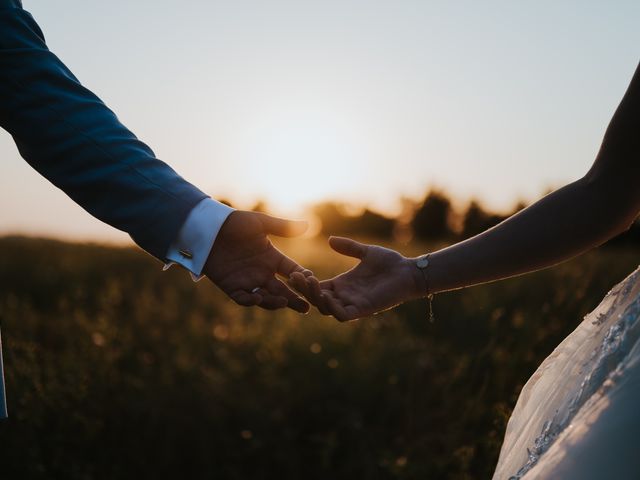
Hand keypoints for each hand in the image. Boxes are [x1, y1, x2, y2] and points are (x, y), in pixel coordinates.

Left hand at [203, 210, 312, 312]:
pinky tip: (257, 298)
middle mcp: (262, 272)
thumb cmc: (234, 222)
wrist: (207, 228)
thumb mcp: (260, 224)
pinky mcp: (231, 287)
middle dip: (295, 299)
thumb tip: (307, 225)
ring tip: (284, 302)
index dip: (302, 277)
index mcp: (272, 258)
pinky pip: (243, 298)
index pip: (292, 271)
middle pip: (283, 290)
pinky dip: (250, 301)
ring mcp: (247, 281)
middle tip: (307, 307)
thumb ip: (283, 227)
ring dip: (275, 302)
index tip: (312, 281)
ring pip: (265, 298)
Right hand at [289, 236, 425, 320]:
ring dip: (316, 297)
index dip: (304, 282)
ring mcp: (353, 304)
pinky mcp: (364, 310)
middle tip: (296, 277)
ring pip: (326, 308)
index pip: (317, 287)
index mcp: (343, 284)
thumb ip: (348, 247)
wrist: (410, 272)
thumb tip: (329, 239)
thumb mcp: (366, 252)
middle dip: (305, 290)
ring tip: (311, 282)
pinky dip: (332, 308)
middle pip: (317, 299)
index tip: (293, 272)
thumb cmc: (390, 263)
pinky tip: (326, 296)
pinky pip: (342, 315)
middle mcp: (345, 296)